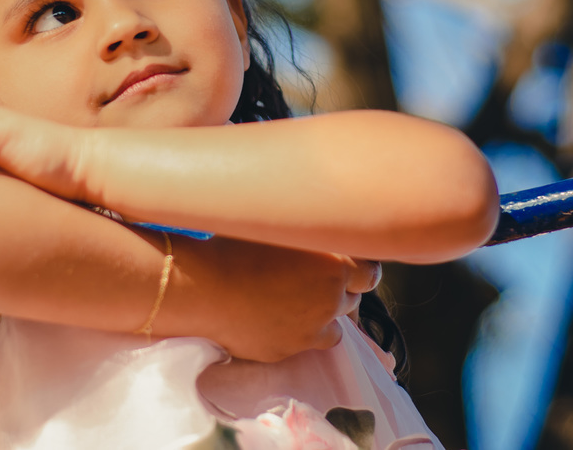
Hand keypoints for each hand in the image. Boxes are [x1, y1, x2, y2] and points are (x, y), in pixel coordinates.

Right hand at [166, 235, 380, 362]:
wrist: (202, 287)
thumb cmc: (234, 245)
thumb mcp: (278, 225)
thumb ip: (309, 230)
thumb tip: (320, 223)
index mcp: (334, 261)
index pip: (370, 270)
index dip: (357, 266)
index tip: (344, 262)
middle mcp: (331, 296)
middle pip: (354, 296)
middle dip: (340, 288)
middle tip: (313, 278)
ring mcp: (313, 327)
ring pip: (337, 323)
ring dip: (326, 312)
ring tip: (297, 300)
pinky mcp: (292, 349)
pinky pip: (312, 343)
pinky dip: (306, 332)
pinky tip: (284, 318)